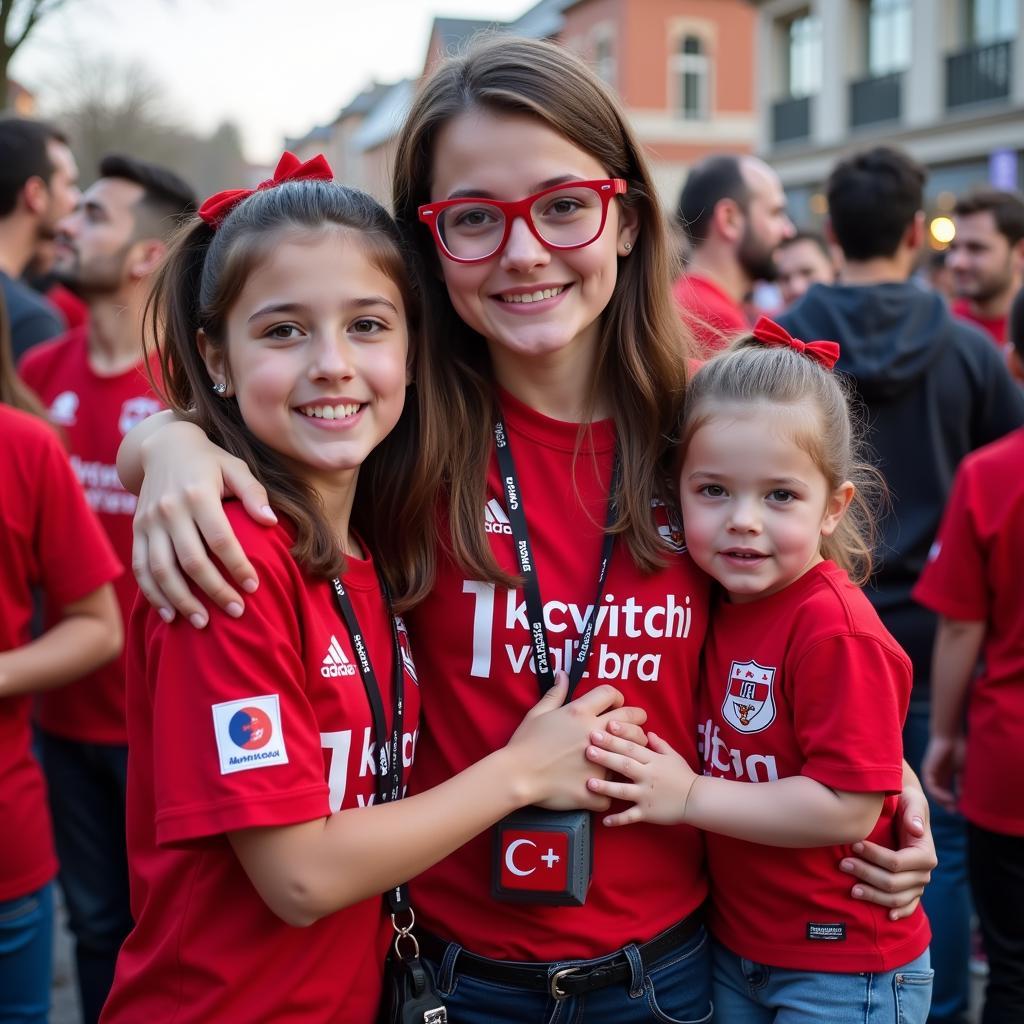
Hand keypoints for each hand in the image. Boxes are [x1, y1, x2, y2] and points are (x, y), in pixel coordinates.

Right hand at [131, 421, 274, 624]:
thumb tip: (271, 522)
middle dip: (214, 590)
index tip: (254, 587)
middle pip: (191, 560)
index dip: (237, 565)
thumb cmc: (210, 461)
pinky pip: (141, 568)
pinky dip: (153, 594)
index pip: (220, 539)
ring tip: (203, 623)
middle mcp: (169, 510)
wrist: (164, 446)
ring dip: (181, 600)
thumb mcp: (236, 468)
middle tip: (236, 612)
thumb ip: (254, 494)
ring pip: (161, 570)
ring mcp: (149, 522)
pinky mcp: (137, 531)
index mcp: (198, 494)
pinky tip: (170, 614)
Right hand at [507, 673, 647, 810]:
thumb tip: (563, 675)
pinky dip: (609, 792)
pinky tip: (607, 790)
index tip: (616, 705)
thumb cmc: (524, 743)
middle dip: (638, 720)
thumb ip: (555, 694)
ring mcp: (598, 761)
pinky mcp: (595, 788)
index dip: (617, 697)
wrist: (516, 775)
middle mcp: (594, 733)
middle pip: (631, 719)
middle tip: (636, 726)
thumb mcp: (538, 713)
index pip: (610, 694)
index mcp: (579, 713)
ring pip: (630, 753)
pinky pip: (613, 792)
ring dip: (632, 752)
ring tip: (629, 755)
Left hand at [585, 729, 695, 826]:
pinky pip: (631, 816)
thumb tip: (647, 732)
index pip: (632, 746)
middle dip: (606, 757)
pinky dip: (618, 819)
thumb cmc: (683, 776)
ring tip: (590, 783)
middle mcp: (648, 776)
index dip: (618, 737)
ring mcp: (646, 795)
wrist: (696, 800)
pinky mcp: (647, 812)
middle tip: (588, 749)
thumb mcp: (673, 756)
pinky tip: (604, 821)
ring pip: (624, 790)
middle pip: (625, 765)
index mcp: (653, 760)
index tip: (603, 727)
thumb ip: (659, 744)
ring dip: (606, 787)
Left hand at [839, 788, 934, 920]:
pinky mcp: (912, 890)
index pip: (897, 862)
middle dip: (866, 874)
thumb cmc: (905, 801)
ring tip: (851, 889)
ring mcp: (918, 884)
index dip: (874, 856)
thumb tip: (916, 829)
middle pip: (893, 882)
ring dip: (873, 895)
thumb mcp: (911, 798)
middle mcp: (924, 872)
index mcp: (925, 853)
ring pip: (896, 898)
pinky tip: (887, 917)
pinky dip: (899, 912)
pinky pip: (908, 906)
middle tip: (842, 864)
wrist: (905, 808)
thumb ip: (913, 811)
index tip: (853, 845)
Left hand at [921, 735, 962, 813]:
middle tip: (955, 812)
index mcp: (947, 774)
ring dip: (942, 801)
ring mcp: (932, 772)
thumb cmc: (959, 749)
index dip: (954, 801)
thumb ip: (962, 784)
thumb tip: (963, 799)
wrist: (951, 735)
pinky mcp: (927, 770)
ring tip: (953, 806)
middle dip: (947, 804)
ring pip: (934, 791)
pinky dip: (938, 794)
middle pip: (939, 793)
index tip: (961, 809)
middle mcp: (938, 774)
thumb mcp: (963, 770)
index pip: (947, 791)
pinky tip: (948, 798)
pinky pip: (931, 786)